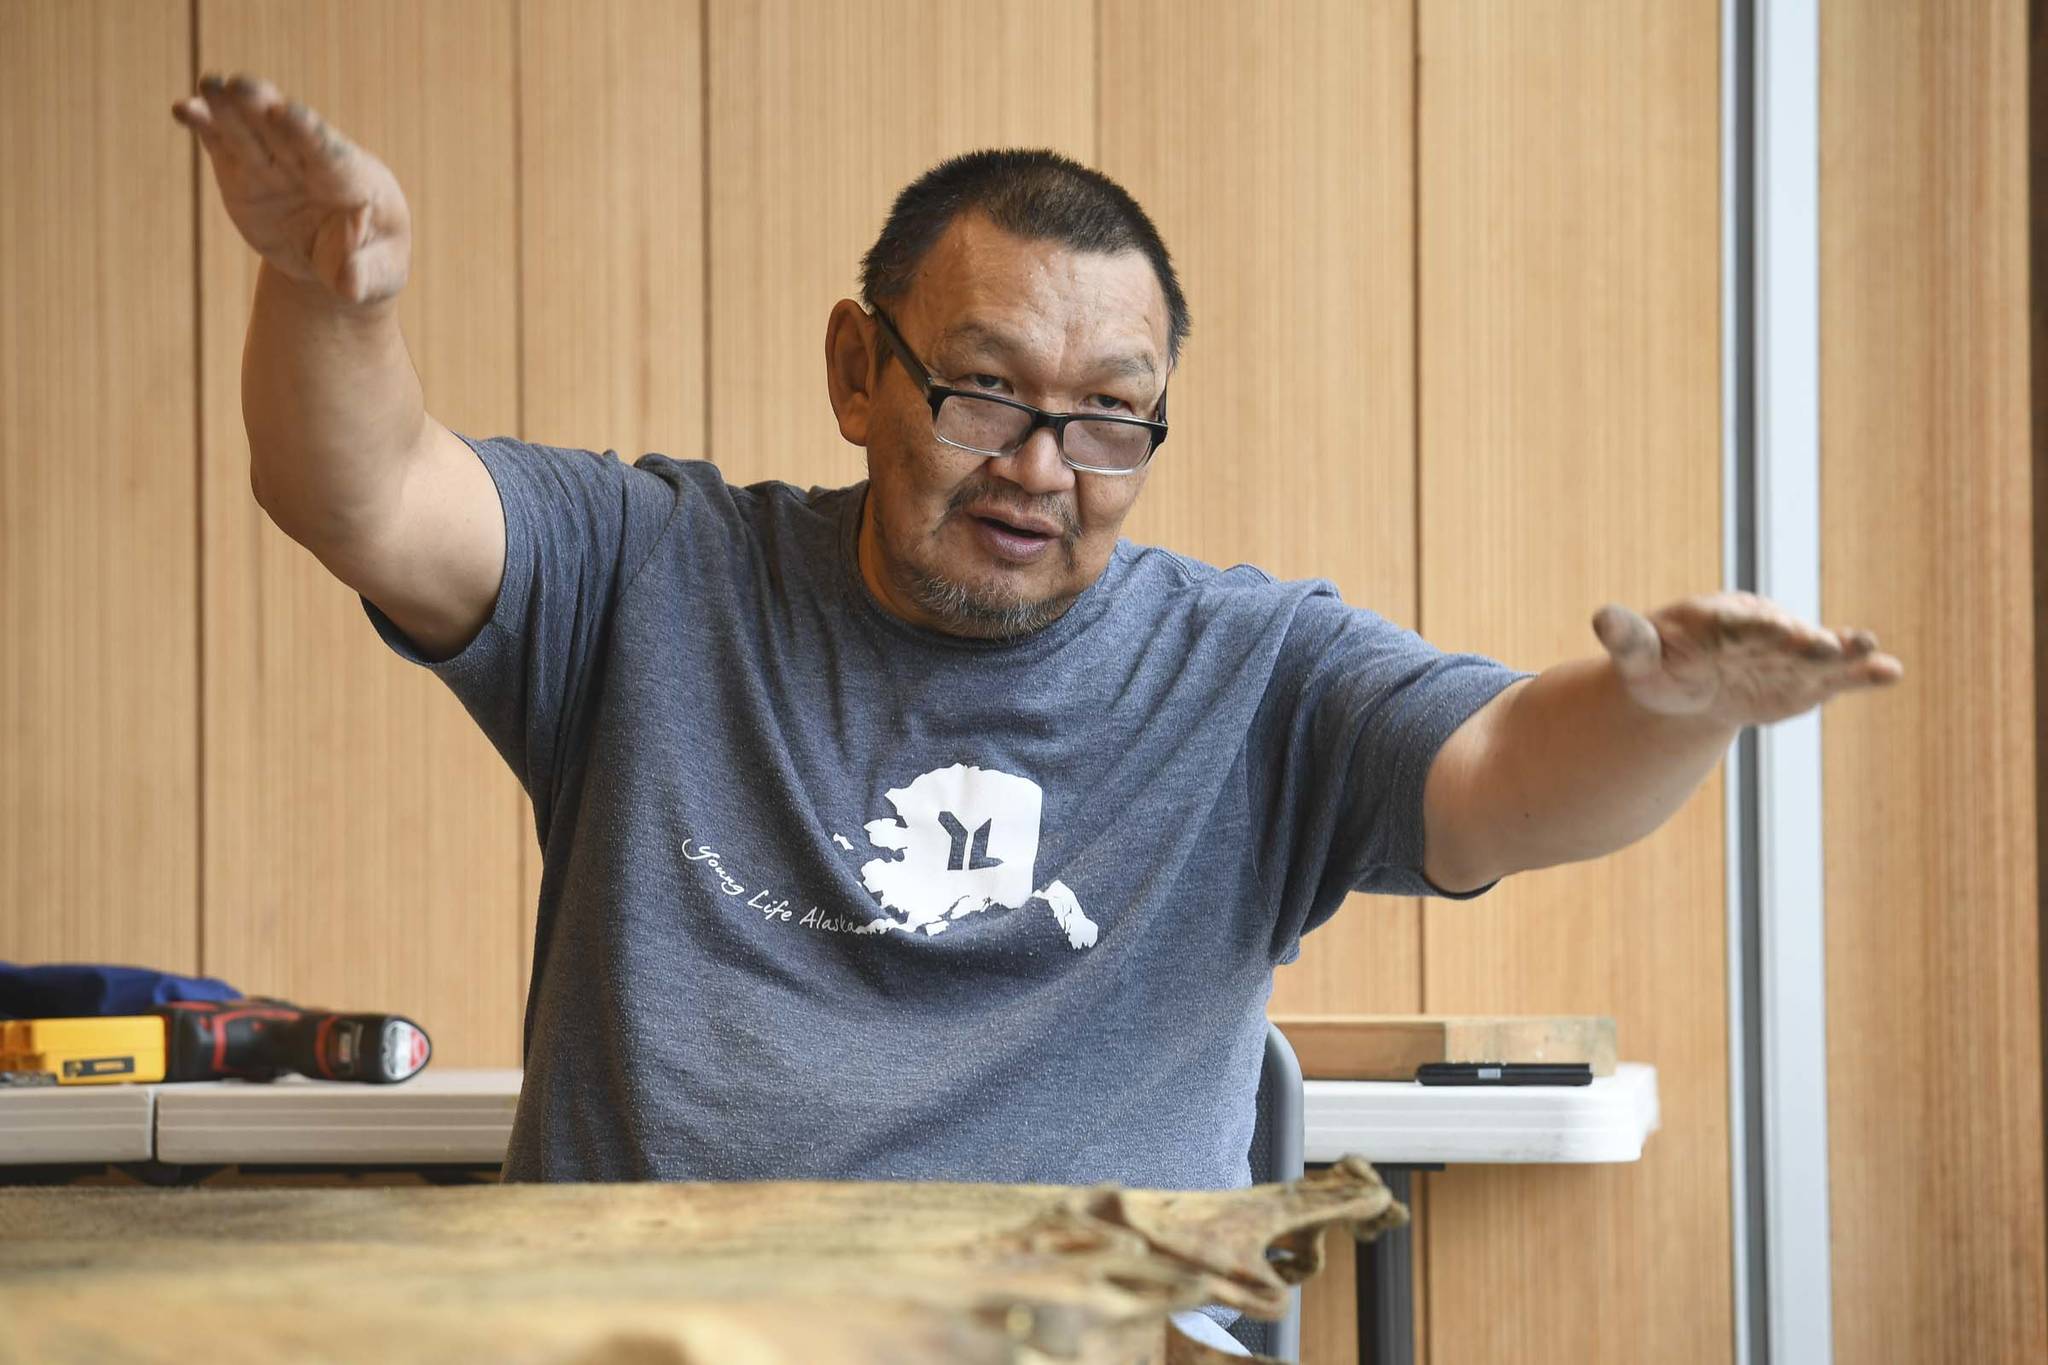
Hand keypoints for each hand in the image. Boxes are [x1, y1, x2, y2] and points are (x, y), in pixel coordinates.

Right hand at [171, 72, 410, 307]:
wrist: (340, 258)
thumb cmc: (372, 262)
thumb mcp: (379, 276)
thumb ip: (363, 275)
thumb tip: (348, 283)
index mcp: (355, 181)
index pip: (330, 155)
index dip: (308, 134)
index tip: (285, 113)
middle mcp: (311, 164)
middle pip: (284, 133)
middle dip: (262, 109)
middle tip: (241, 86)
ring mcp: (275, 166)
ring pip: (250, 132)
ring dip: (228, 109)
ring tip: (209, 85)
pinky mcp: (243, 172)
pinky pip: (222, 144)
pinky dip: (204, 126)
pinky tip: (183, 109)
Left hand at [1592, 592, 1903, 727]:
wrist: (1687, 687)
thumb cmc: (1658, 666)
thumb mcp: (1638, 657)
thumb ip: (1627, 640)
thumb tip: (1602, 618)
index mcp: (1720, 619)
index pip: (1742, 624)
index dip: (1762, 629)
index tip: (1782, 631)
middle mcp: (1761, 631)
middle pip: (1785, 638)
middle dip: (1804, 643)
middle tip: (1828, 645)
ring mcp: (1786, 655)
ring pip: (1817, 655)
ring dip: (1843, 653)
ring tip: (1871, 650)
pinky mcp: (1805, 681)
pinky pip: (1835, 677)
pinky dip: (1860, 675)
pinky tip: (1890, 672)